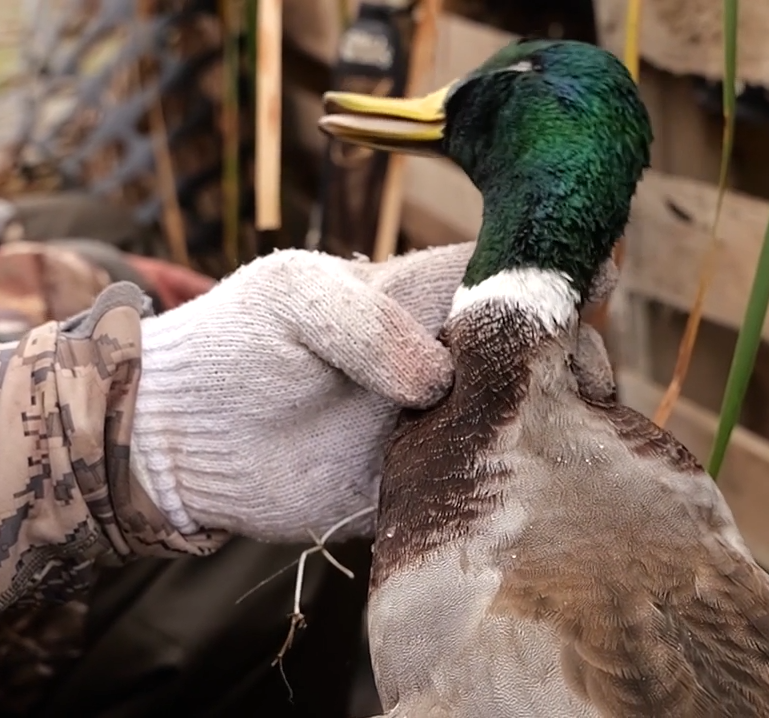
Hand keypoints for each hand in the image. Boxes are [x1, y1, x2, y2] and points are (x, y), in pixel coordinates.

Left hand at [129, 242, 617, 542]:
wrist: (177, 440)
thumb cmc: (233, 342)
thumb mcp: (293, 294)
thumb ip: (369, 319)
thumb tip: (438, 379)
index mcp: (425, 297)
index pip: (511, 278)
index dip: (556, 280)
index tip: (592, 292)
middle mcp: (447, 362)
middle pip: (538, 354)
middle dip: (573, 361)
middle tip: (580, 382)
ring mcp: (440, 427)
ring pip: (525, 422)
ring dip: (553, 427)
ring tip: (567, 434)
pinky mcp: (422, 490)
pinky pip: (481, 490)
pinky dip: (512, 489)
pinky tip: (538, 487)